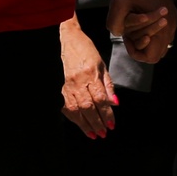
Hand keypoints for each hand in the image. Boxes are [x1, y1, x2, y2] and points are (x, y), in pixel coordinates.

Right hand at [60, 16, 116, 138]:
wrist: (69, 41)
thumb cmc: (88, 52)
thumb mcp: (103, 66)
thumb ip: (108, 86)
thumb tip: (115, 103)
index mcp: (90, 74)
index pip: (100, 98)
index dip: (106, 113)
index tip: (111, 124)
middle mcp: (78, 80)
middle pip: (87, 106)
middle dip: (96, 122)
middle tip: (103, 133)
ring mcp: (68, 85)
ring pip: (75, 109)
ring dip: (84, 124)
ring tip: (93, 134)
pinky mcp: (61, 88)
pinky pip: (66, 107)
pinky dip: (74, 118)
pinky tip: (81, 125)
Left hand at [105, 0, 175, 63]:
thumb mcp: (118, 2)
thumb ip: (114, 23)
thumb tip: (117, 33)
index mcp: (162, 27)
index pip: (151, 57)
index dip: (136, 52)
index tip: (127, 38)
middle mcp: (170, 26)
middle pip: (156, 52)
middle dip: (139, 45)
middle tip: (129, 32)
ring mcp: (173, 20)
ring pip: (159, 41)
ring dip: (144, 36)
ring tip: (132, 24)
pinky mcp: (171, 13)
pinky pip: (161, 30)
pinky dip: (149, 28)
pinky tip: (138, 15)